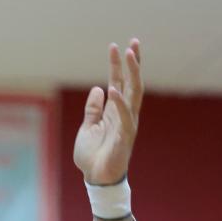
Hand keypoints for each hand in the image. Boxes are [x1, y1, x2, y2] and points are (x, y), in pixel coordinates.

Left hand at [73, 39, 143, 184]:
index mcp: (114, 110)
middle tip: (133, 42)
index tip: (115, 46)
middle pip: (132, 83)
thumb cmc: (93, 155)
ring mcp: (127, 124)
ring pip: (134, 94)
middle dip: (133, 62)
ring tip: (129, 55)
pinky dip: (120, 103)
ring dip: (132, 74)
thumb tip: (97, 88)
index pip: (119, 82)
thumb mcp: (87, 127)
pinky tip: (113, 89)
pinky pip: (125, 117)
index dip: (117, 65)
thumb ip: (93, 109)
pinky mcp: (125, 137)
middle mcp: (124, 114)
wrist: (96, 179)